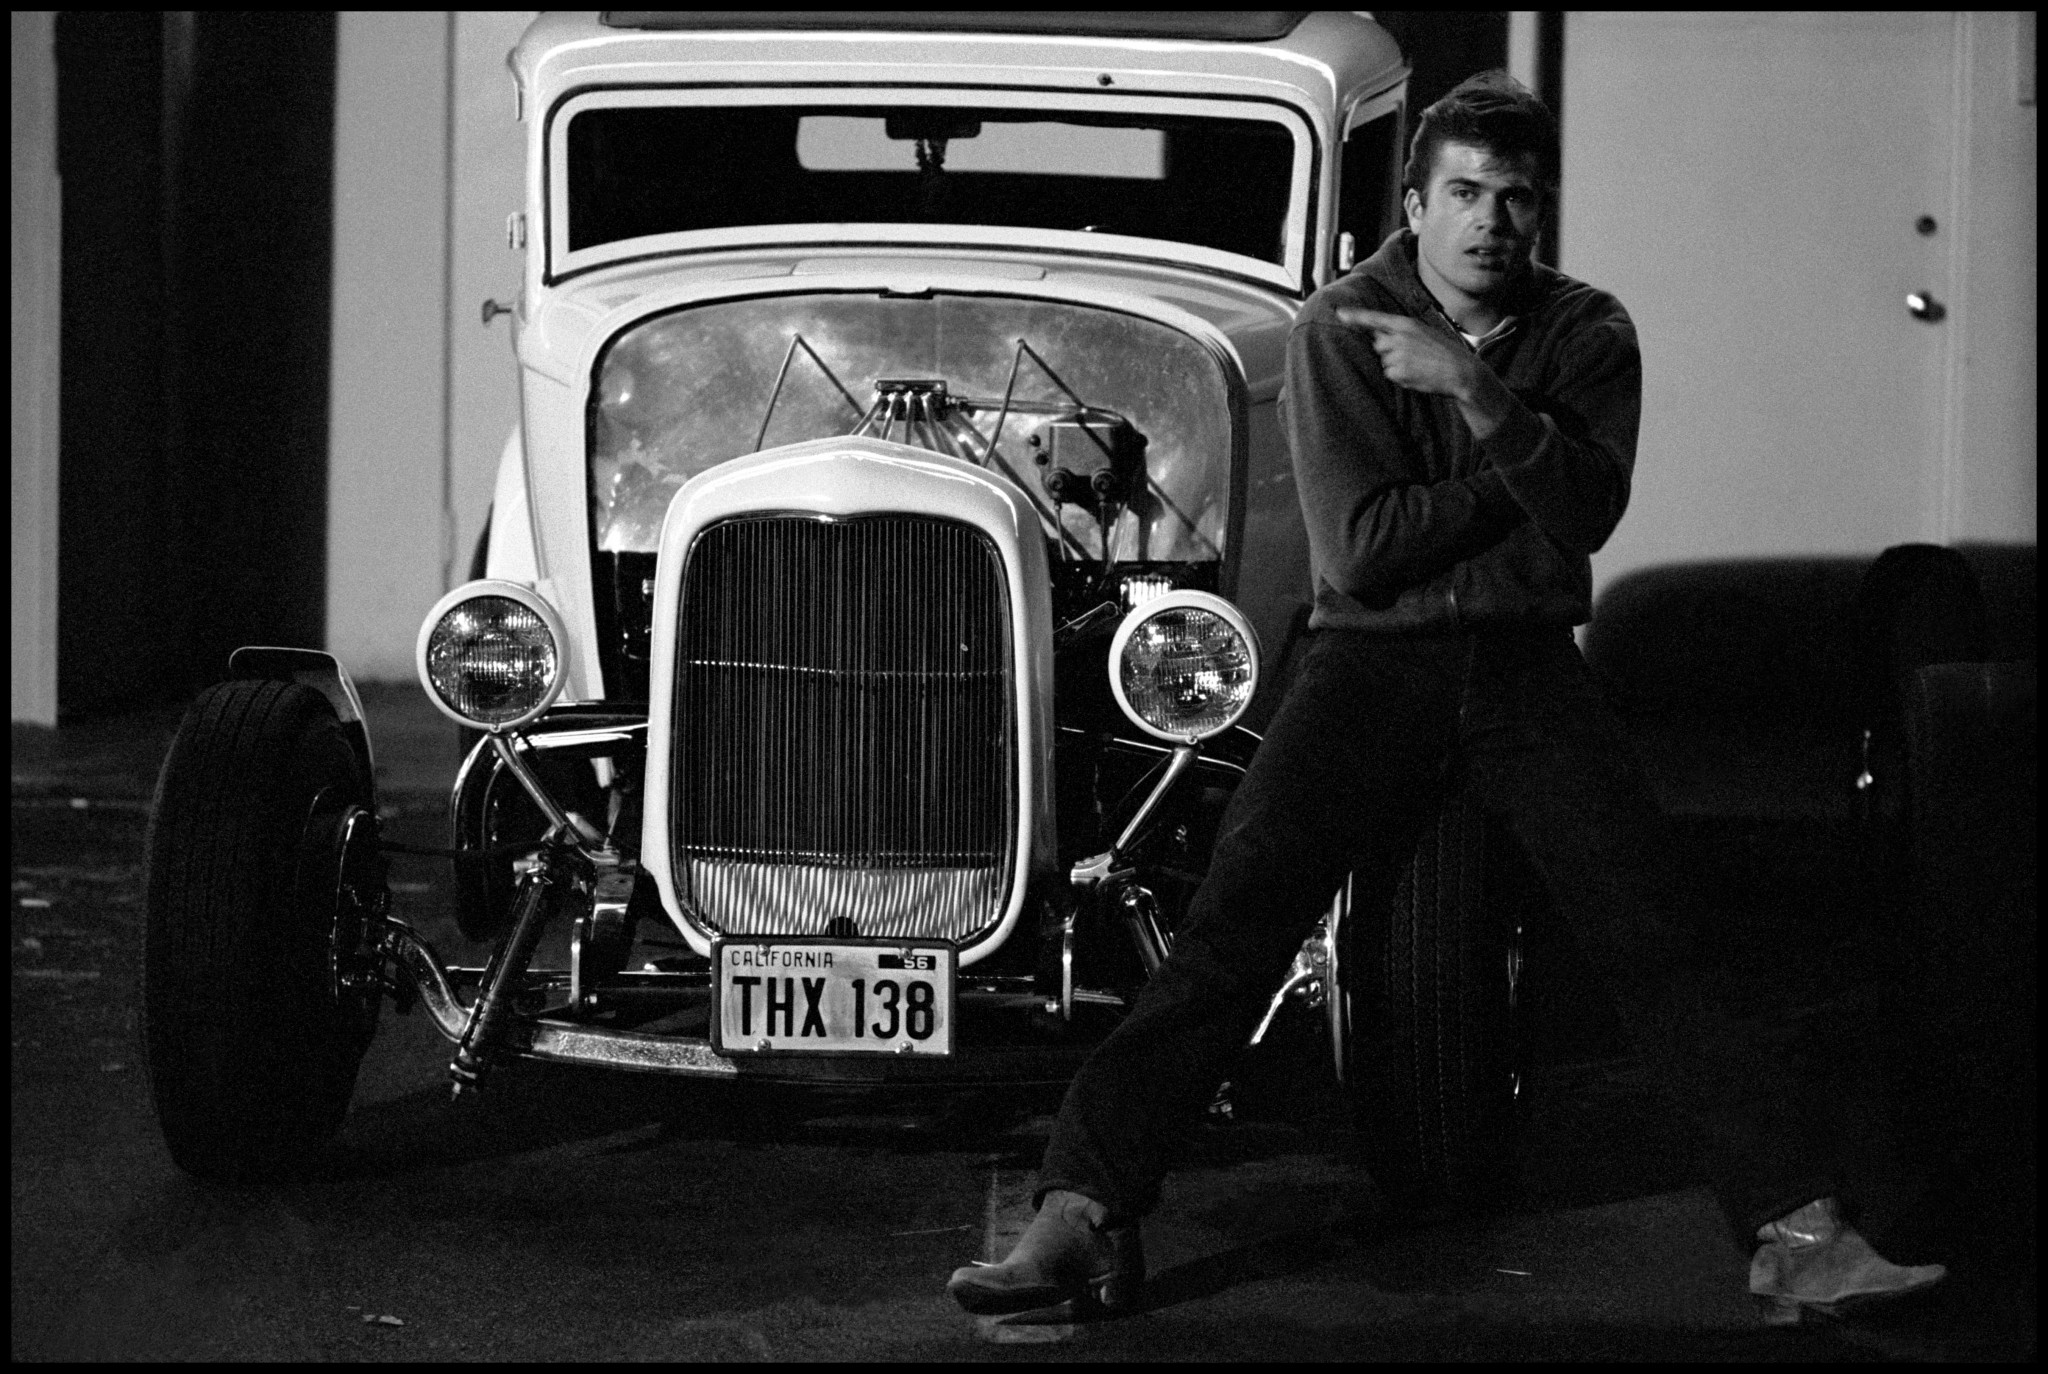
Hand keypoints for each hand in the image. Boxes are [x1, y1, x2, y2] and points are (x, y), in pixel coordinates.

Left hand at [1335, 307, 1476, 398]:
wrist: (1460, 371)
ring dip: (1395, 364)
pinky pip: (1389, 375)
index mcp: (1406, 324)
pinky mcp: (1398, 372)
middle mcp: (1398, 338)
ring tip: (1417, 365)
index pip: (1375, 319)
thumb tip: (1378, 339)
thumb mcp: (1424, 332)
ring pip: (1384, 361)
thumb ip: (1401, 332)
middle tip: (1412, 354)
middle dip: (1388, 350)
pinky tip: (1416, 374)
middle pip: (1378, 344)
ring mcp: (1397, 355)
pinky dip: (1400, 377)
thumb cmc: (1443, 351)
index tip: (1339, 314)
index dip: (1355, 317)